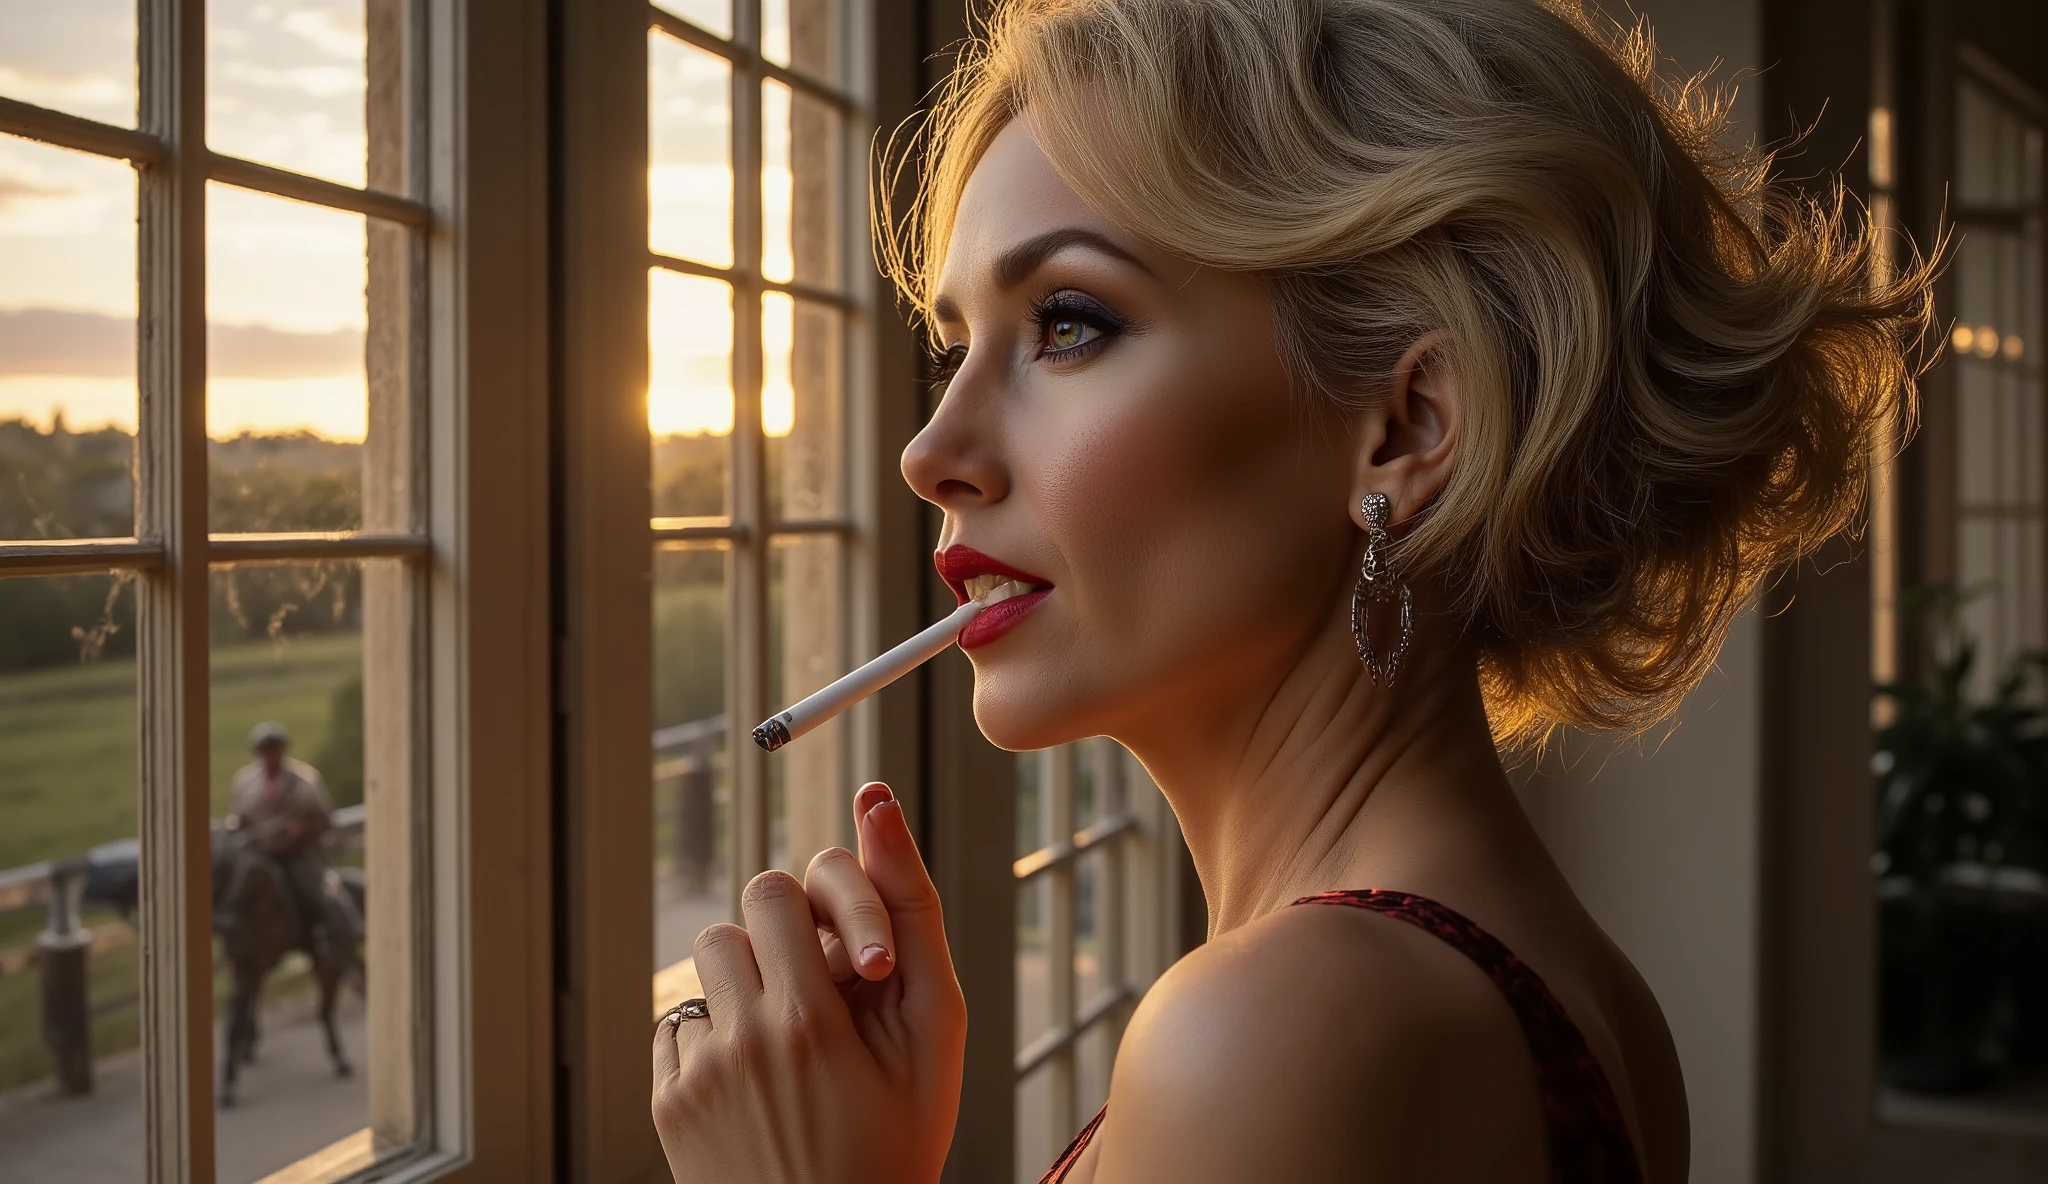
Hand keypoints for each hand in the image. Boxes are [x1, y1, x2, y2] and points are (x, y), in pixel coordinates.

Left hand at [652, 782, 967, 1183]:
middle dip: (783, 946)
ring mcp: (697, 1078)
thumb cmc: (902, 1139)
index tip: (856, 962)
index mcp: (809, 1020)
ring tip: (794, 1043)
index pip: (782, 888)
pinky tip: (761, 1085)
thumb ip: (911, 910)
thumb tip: (877, 801)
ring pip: (707, 973)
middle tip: (825, 996)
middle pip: (738, 923)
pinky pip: (680, 1028)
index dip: (824, 913)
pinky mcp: (668, 1107)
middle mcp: (742, 1043)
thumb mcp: (934, 1030)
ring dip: (748, 991)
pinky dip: (719, 1042)